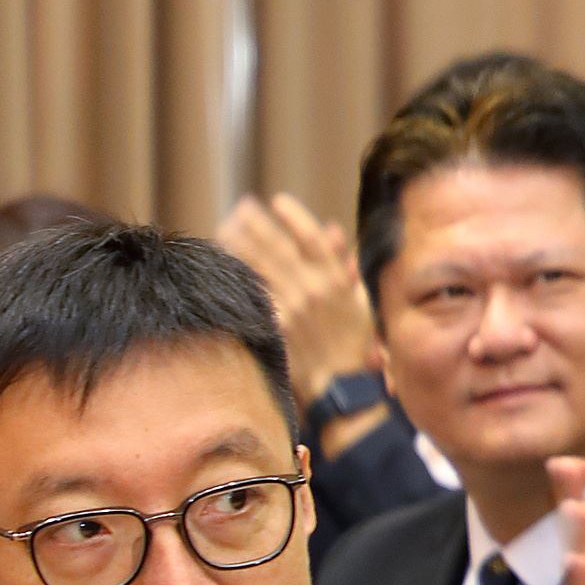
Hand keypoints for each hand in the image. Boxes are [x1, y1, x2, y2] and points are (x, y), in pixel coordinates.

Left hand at [213, 195, 375, 407]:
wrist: (340, 384)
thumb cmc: (354, 342)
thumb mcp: (359, 299)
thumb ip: (345, 264)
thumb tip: (333, 230)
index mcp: (339, 281)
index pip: (312, 238)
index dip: (294, 216)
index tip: (277, 200)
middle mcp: (315, 290)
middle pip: (280, 247)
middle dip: (259, 223)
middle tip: (241, 206)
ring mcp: (293, 307)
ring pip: (261, 267)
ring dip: (241, 243)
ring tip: (226, 226)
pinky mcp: (275, 325)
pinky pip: (254, 293)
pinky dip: (239, 275)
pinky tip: (225, 262)